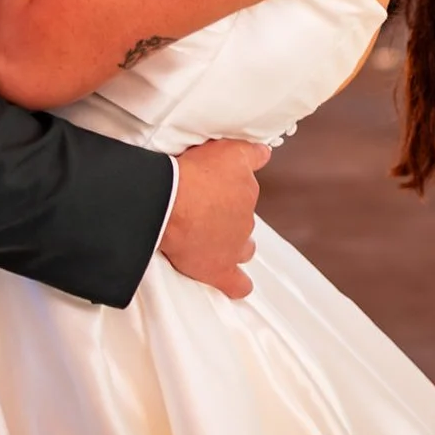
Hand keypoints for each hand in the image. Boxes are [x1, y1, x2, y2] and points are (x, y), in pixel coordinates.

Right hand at [159, 139, 269, 299]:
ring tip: (213, 241)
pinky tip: (237, 284)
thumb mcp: (225, 150)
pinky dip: (238, 284)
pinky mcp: (220, 268)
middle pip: (243, 216)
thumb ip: (249, 153)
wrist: (169, 202)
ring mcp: (235, 244)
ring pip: (243, 247)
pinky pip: (237, 283)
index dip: (241, 183)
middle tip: (205, 211)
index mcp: (246, 186)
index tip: (232, 183)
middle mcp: (245, 215)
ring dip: (233, 244)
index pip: (250, 183)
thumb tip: (265, 153)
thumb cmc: (189, 174)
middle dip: (229, 215)